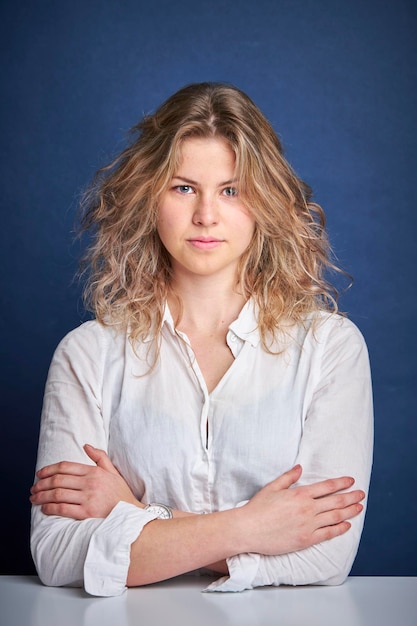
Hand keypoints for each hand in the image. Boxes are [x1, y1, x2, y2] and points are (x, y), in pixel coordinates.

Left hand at [30, 445, 141, 519]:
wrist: (131, 514)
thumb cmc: (121, 494)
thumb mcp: (113, 471)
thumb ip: (99, 457)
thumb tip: (86, 445)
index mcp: (94, 471)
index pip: (66, 466)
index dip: (49, 469)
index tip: (39, 474)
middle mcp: (90, 483)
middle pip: (58, 480)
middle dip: (42, 483)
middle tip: (33, 488)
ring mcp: (88, 498)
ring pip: (58, 494)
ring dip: (42, 496)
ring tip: (34, 498)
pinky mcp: (87, 513)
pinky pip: (63, 509)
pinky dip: (50, 508)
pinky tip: (44, 508)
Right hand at [239, 465, 364, 555]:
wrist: (248, 529)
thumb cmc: (258, 508)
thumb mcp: (272, 487)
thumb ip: (289, 477)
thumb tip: (300, 468)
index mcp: (300, 494)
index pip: (327, 487)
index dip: (341, 483)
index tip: (351, 480)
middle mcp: (307, 509)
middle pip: (336, 501)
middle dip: (351, 496)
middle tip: (362, 494)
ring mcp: (308, 525)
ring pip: (335, 517)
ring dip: (350, 511)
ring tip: (360, 507)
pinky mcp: (306, 539)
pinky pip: (328, 534)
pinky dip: (339, 529)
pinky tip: (347, 525)